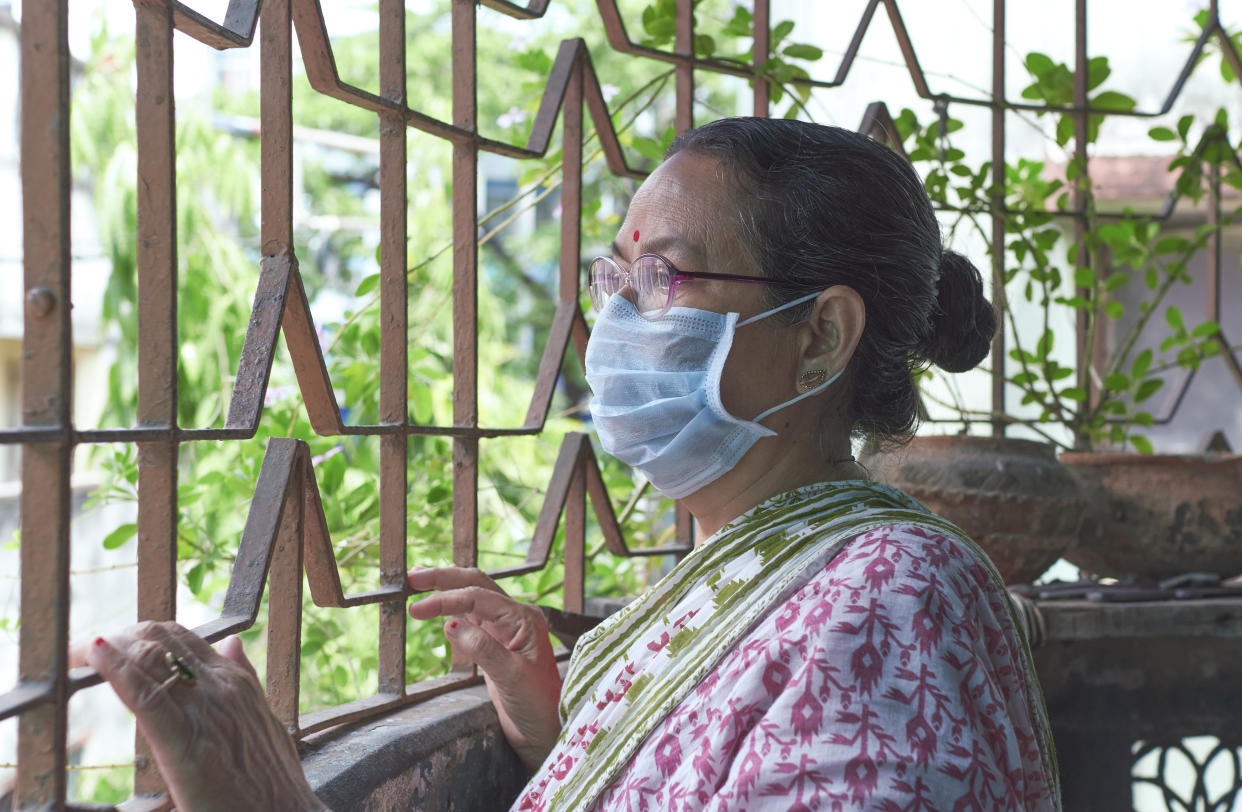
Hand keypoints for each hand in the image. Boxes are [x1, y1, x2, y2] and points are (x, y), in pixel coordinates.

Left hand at [69, 621, 326, 811]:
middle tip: (83, 651)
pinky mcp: (187, 743)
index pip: (182, 638)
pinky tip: (92, 654)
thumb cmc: (274, 786)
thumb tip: (233, 644)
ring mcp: (207, 710)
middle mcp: (222, 686)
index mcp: (237, 682)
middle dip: (120, 635)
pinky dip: (116, 668)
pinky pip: (146, 694)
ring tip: (77, 653)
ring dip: (110, 645)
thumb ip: (246, 683)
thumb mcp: (264, 722)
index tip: (110, 643)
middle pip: (162, 637)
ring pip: (152, 654)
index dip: (143, 633)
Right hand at [406, 566, 561, 770]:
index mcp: (524, 618)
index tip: (417, 609)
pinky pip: (472, 618)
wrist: (544, 732)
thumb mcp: (511, 677)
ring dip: (447, 589)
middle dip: (444, 579)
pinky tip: (439, 606)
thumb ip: (482, 648)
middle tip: (412, 578)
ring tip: (419, 583)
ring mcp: (505, 630)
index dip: (446, 599)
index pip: (479, 596)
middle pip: (476, 585)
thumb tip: (450, 623)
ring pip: (472, 599)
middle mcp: (516, 617)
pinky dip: (452, 609)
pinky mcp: (496, 644)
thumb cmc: (537, 706)